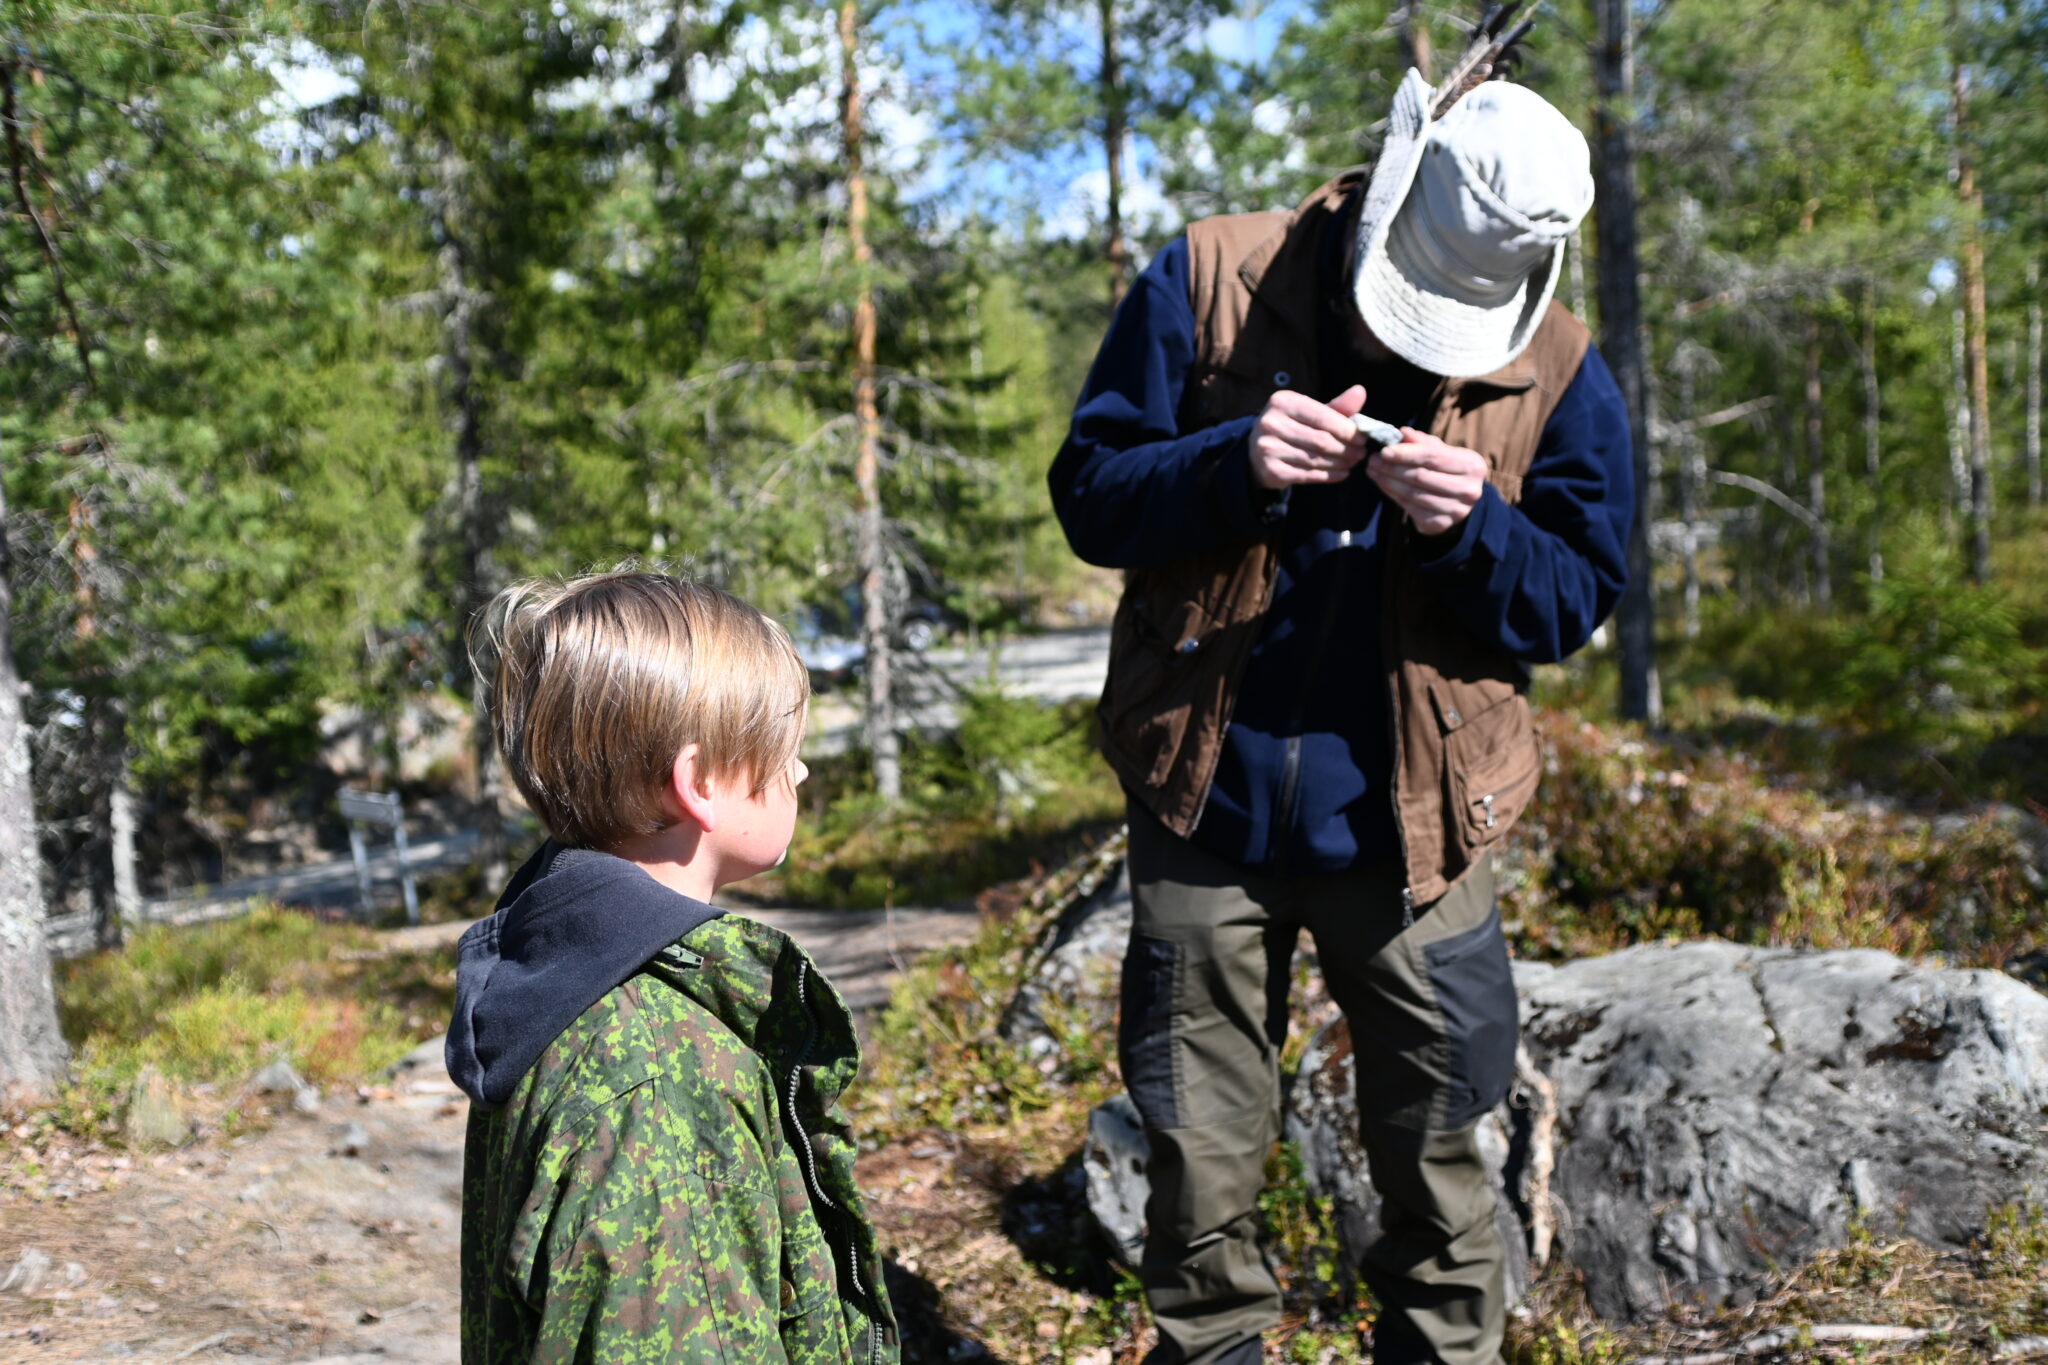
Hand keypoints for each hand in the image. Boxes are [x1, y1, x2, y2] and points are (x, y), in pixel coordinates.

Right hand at [1249, 385, 1367, 488]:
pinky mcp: (1271, 470)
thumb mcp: (1310, 412)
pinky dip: (1329, 476)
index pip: (1323, 417)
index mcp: (1283, 401)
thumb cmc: (1291, 427)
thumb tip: (1361, 391)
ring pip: (1316, 459)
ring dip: (1340, 463)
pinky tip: (1342, 474)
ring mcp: (1268, 448)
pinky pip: (1308, 475)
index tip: (1362, 438)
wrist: (1257, 452)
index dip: (1347, 430)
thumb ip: (1337, 406)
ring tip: (1353, 462)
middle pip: (1321, 440)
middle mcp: (1271, 423)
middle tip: (1360, 453)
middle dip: (1346, 449)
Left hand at [1368, 429, 1487, 536]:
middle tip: (1373, 460)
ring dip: (1387, 481)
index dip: (1406, 453)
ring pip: (1412, 493)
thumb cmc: (1446, 469)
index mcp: (1471, 465)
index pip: (1433, 457)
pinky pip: (1409, 507)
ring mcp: (1455, 510)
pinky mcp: (1440, 524)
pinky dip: (1392, 494)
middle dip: (1392, 467)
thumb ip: (1422, 442)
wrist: (1457, 501)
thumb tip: (1403, 432)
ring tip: (1373, 471)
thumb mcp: (1440, 451)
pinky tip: (1382, 484)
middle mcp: (1468, 490)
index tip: (1384, 450)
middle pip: (1421, 476)